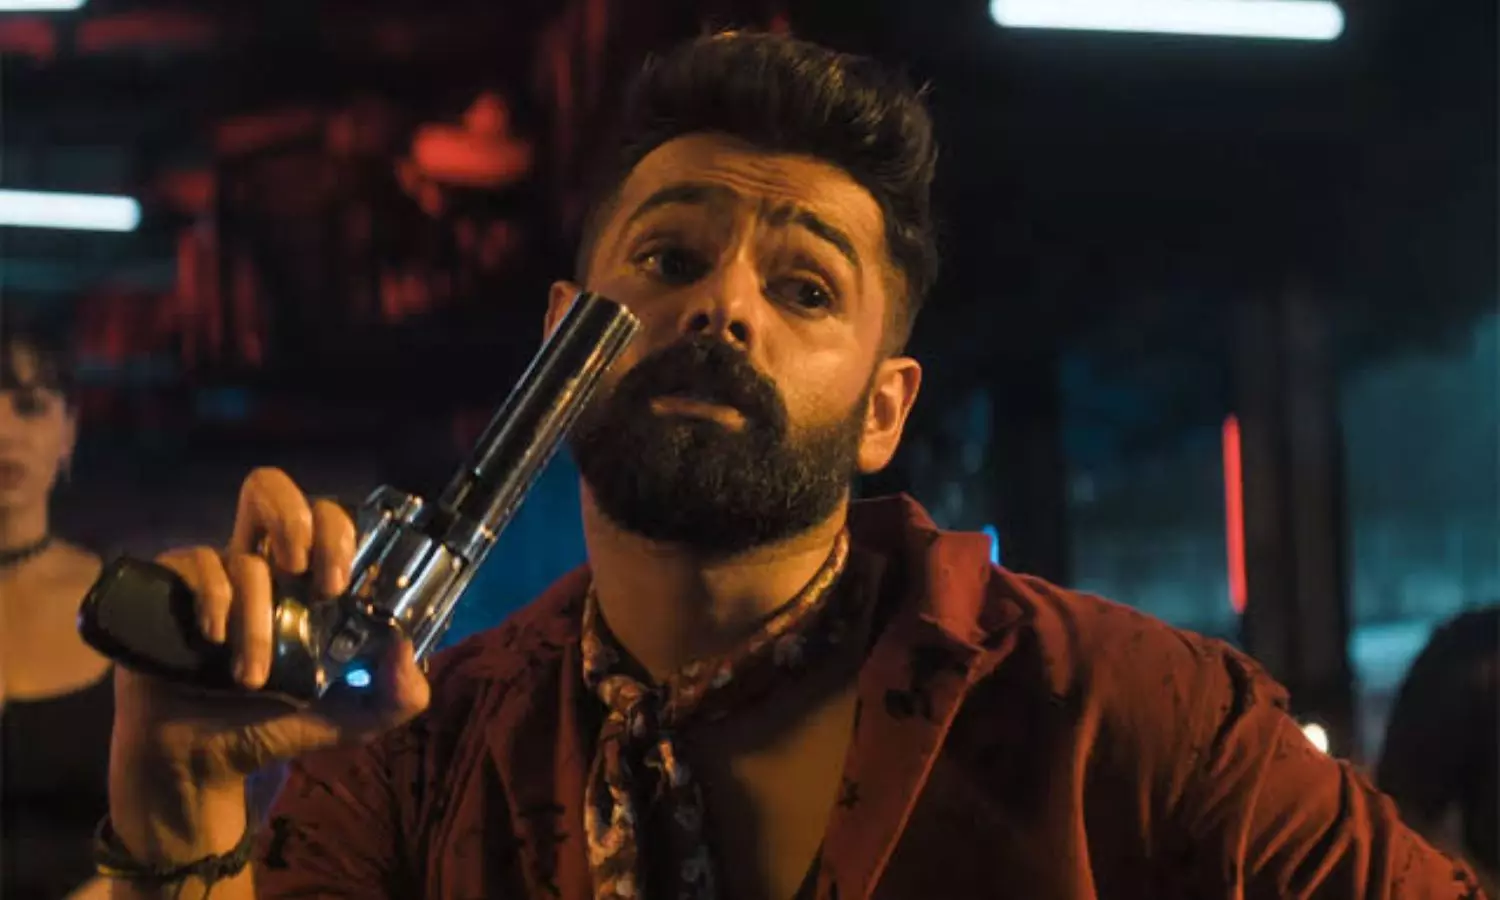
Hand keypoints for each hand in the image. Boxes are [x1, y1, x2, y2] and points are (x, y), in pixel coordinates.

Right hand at [108, 468, 429, 859]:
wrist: (203, 764)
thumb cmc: (276, 726)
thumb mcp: (356, 718)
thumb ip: (399, 694)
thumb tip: (408, 649)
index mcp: (306, 583)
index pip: (325, 518)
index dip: (336, 530)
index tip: (339, 584)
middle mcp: (260, 568)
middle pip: (269, 488)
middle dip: (292, 518)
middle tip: (302, 570)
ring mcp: (213, 578)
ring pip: (241, 556)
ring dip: (256, 618)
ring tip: (255, 677)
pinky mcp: (167, 594)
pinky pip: (192, 563)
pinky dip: (211, 600)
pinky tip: (213, 642)